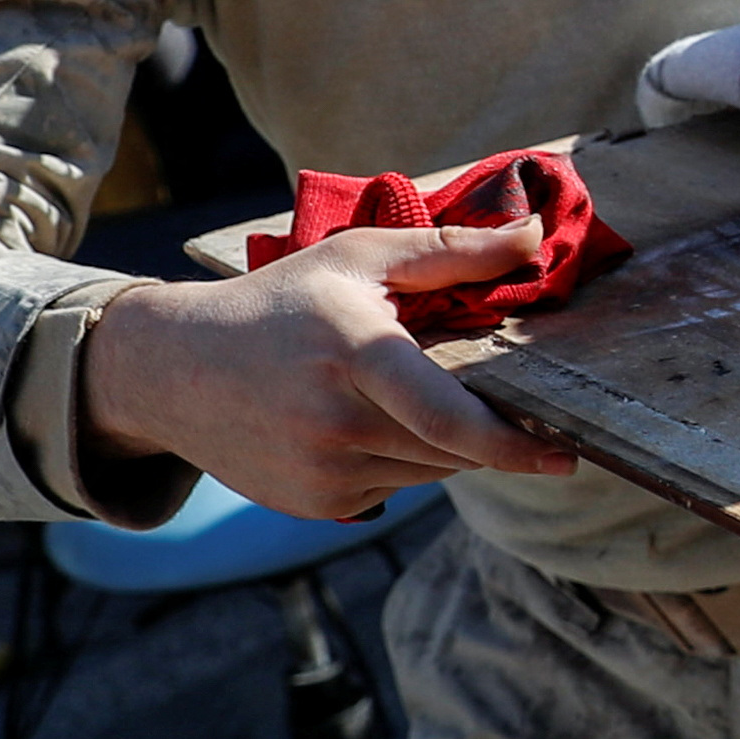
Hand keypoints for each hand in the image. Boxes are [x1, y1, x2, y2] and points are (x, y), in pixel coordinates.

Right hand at [80, 224, 586, 521]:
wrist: (172, 370)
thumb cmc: (280, 302)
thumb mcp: (359, 258)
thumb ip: (453, 250)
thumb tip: (536, 235)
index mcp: (357, 354)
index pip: (451, 418)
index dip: (515, 444)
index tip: (567, 453)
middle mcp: (337, 423)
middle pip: (453, 447)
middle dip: (487, 430)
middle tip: (502, 404)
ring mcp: (323, 472)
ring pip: (430, 471)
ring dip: (444, 443)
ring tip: (402, 396)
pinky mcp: (315, 504)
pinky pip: (393, 489)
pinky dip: (402, 461)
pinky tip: (364, 424)